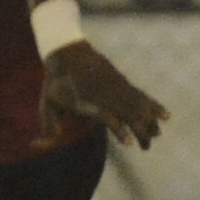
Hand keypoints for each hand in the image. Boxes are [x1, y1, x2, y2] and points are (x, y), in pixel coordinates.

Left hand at [41, 40, 168, 149]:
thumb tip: (33, 146)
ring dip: (149, 122)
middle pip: (128, 113)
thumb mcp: (47, 105)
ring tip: (156, 137)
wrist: (67, 53)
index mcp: (88, 101)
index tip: (129, 143)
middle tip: (146, 147)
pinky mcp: (123, 82)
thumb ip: (46, 128)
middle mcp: (105, 94)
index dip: (119, 130)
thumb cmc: (55, 84)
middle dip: (140, 130)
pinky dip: (154, 106)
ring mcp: (116, 87)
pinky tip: (166, 116)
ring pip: (138, 106)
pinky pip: (142, 95)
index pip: (107, 117)